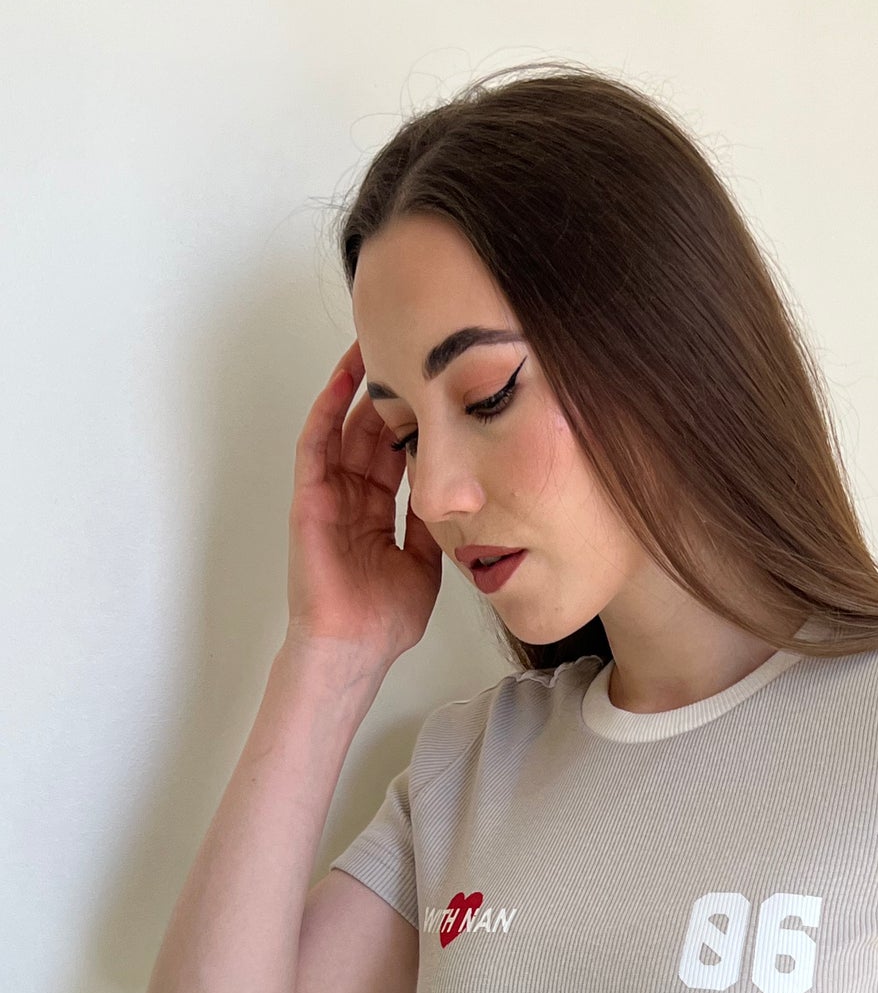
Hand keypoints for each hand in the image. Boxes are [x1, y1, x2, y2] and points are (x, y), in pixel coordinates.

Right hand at [285, 338, 443, 659]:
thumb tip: (451, 487)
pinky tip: (344, 379)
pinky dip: (327, 410)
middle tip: (406, 349)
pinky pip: (315, 444)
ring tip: (372, 343)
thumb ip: (430, 523)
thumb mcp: (424, 562)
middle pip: (371, 431)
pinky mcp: (309, 499)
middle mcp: (352, 498)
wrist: (356, 649)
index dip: (412, 419)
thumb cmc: (383, 619)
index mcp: (378, 512)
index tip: (433, 386)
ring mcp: (329, 496)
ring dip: (356, 386)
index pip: (396, 452)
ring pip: (343, 427)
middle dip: (388, 391)